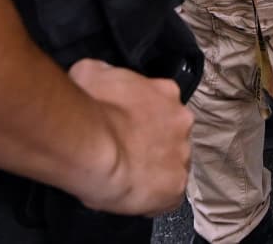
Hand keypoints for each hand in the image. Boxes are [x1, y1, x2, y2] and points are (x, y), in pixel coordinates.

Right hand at [67, 59, 192, 216]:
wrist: (92, 146)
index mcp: (166, 92)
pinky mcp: (176, 186)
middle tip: (126, 152)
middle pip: (171, 134)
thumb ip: (104, 72)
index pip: (161, 105)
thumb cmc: (90, 108)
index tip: (126, 127)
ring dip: (155, 169)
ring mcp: (182, 154)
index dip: (144, 118)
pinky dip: (154, 199)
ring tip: (128, 176)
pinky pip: (168, 196)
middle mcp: (182, 120)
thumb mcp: (91, 72)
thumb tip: (99, 74)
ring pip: (172, 164)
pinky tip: (134, 197)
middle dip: (153, 142)